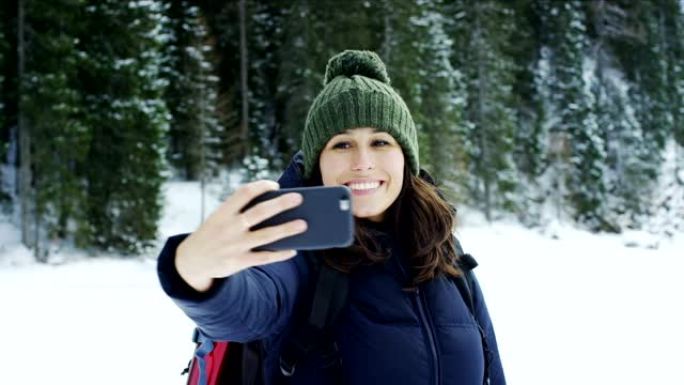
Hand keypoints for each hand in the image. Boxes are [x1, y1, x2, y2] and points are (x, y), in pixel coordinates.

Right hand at [175, 180, 306, 291]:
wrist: (191, 261)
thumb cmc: (214, 234)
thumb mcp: (219, 219)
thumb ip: (241, 213)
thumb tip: (277, 210)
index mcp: (223, 212)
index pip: (244, 193)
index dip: (261, 186)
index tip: (275, 185)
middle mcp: (229, 227)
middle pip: (259, 212)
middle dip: (281, 204)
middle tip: (299, 198)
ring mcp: (235, 245)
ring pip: (266, 236)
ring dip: (286, 229)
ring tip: (303, 224)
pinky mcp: (239, 262)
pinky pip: (265, 257)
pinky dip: (280, 254)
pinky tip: (293, 250)